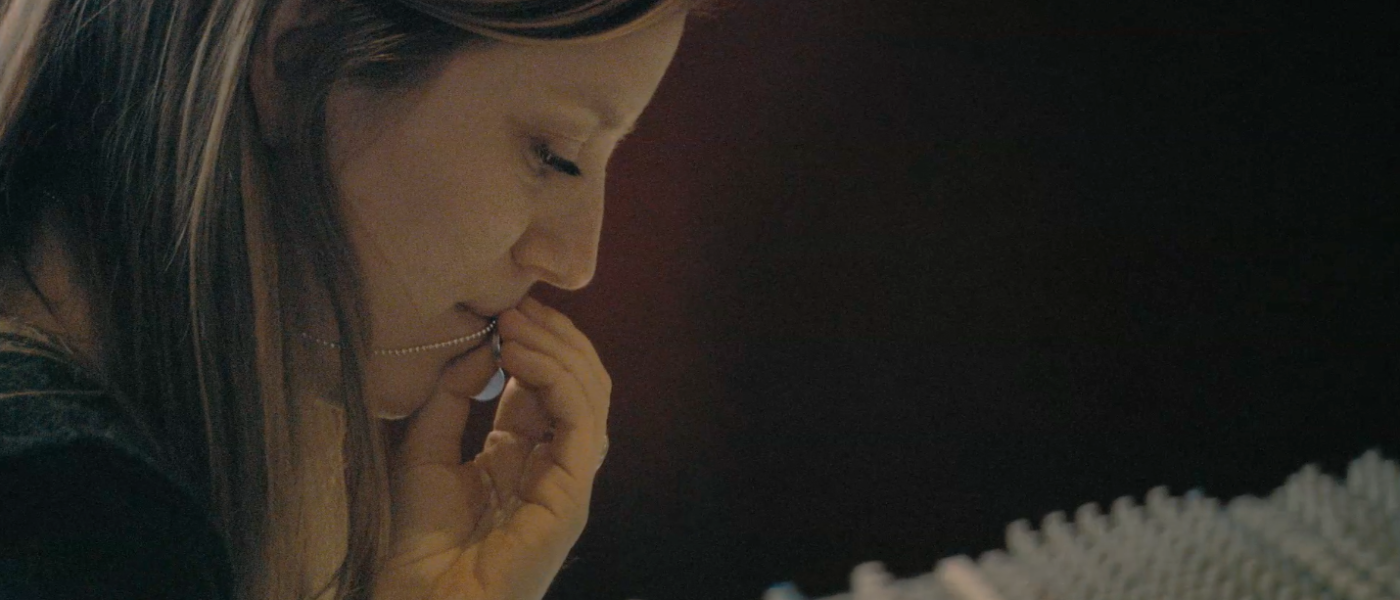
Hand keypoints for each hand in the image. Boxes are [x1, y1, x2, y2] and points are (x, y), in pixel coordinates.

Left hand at [373, 296, 610, 599]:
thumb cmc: (412, 542)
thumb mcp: (422, 449)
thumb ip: (450, 398)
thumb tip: (481, 344)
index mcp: (521, 457)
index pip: (548, 384)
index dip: (534, 342)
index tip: (503, 308)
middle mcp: (551, 465)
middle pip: (579, 383)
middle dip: (553, 337)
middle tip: (516, 306)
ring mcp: (567, 482)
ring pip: (592, 396)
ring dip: (558, 350)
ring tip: (516, 323)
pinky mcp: (571, 498)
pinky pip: (583, 424)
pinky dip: (559, 380)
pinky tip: (522, 356)